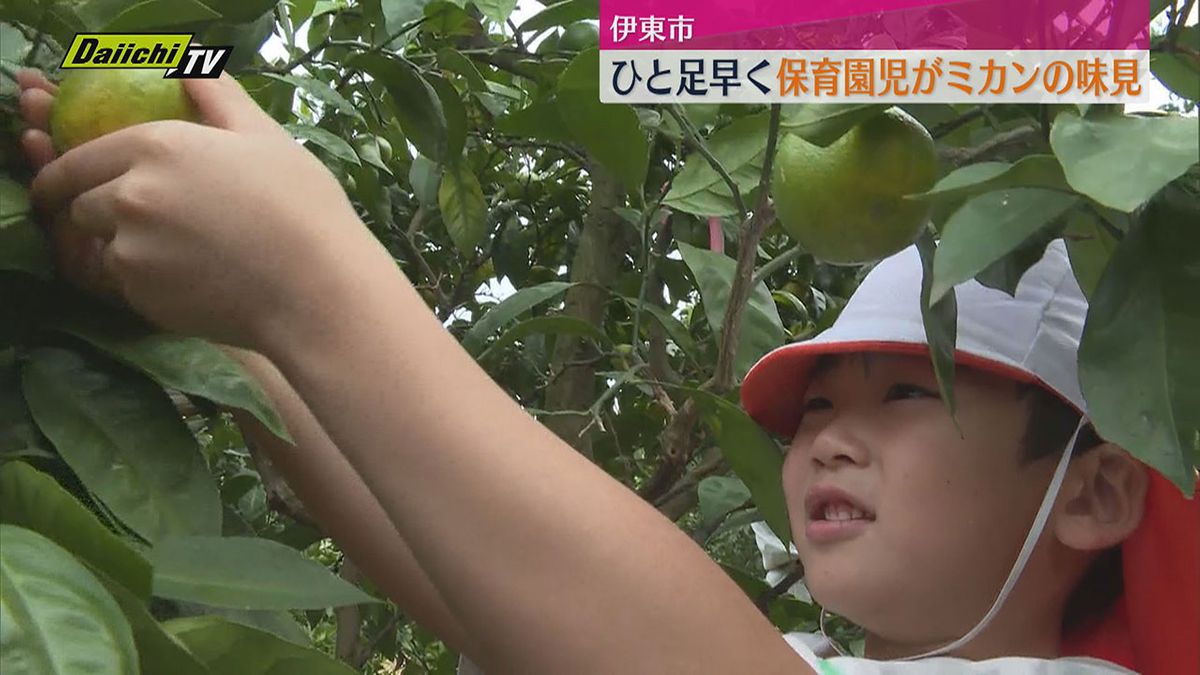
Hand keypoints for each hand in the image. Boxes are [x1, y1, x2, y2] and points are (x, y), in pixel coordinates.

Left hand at [18, 69, 381, 350]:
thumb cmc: (301, 208)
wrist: (316, 289)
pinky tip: (196, 281)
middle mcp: (129, 196)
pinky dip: (150, 284)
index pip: (77, 157)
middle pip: (82, 205)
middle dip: (101, 212)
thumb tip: (190, 67)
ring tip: (184, 255)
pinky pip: (130, 288)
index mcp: (155, 146)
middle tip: (147, 222)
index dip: (66, 172)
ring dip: (127, 250)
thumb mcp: (265, 137)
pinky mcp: (142, 298)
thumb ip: (217, 97)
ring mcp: (131, 251)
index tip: (69, 182)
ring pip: (105, 250)